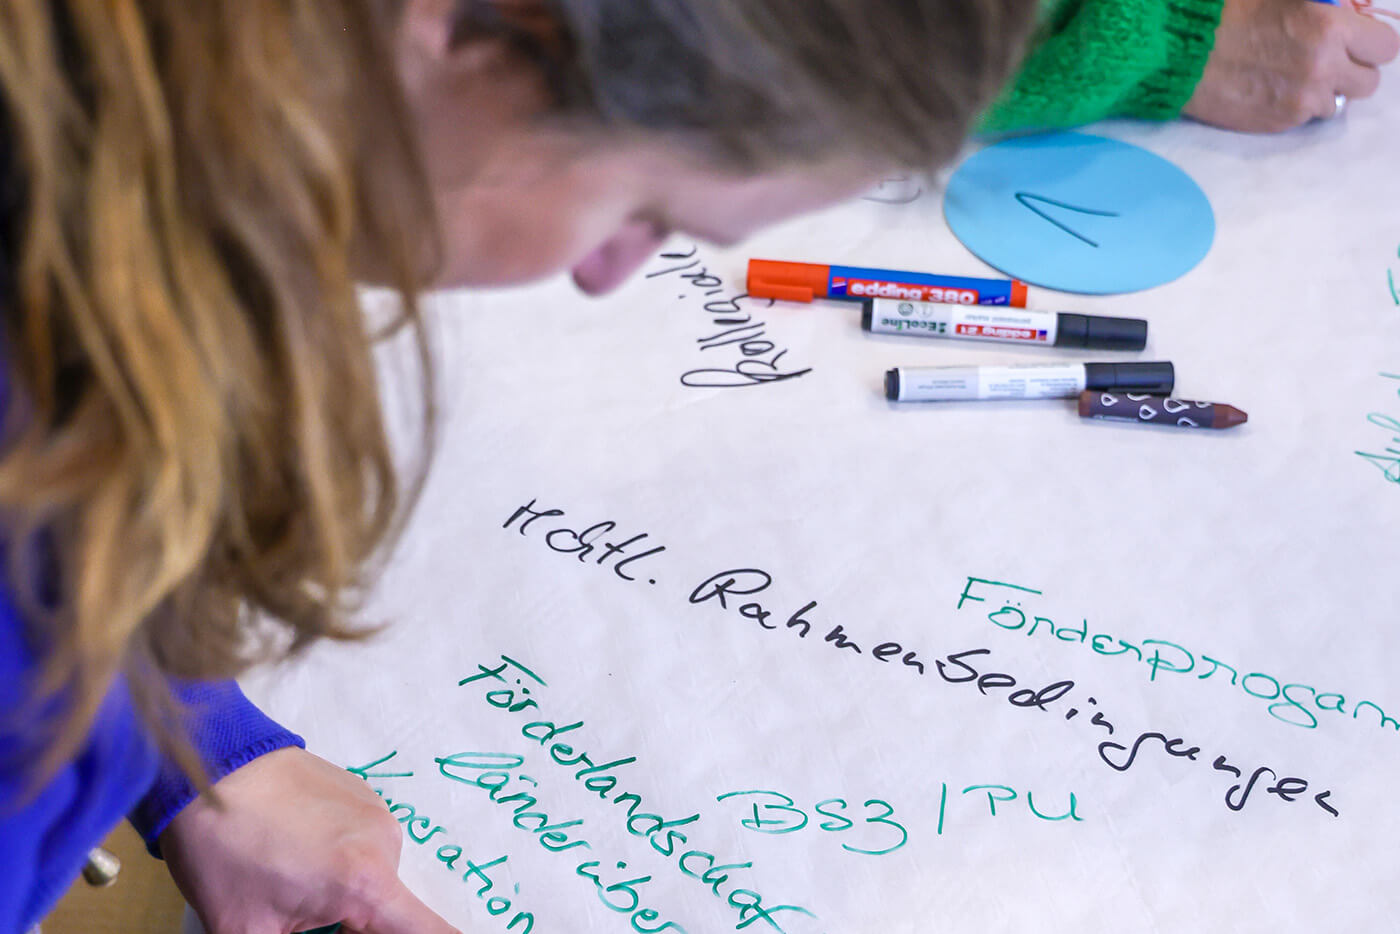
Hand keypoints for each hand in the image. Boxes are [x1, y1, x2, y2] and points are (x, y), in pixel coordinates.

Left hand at [161, 747, 460, 933]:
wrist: (208, 767)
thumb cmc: (223, 845)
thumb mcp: (246, 931)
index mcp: (364, 883)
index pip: (432, 933)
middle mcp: (385, 843)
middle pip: (393, 913)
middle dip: (360, 927)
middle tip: (307, 922)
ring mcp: (378, 814)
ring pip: (378, 880)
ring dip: (350, 896)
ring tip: (293, 884)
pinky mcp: (365, 795)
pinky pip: (367, 847)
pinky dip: (344, 863)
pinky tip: (298, 857)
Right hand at [1183, 0, 1399, 131]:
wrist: (1180, 55)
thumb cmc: (1230, 13)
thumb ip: (1324, 8)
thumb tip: (1342, 14)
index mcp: (1329, 28)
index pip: (1385, 48)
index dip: (1370, 45)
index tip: (1354, 44)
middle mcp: (1323, 67)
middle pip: (1368, 83)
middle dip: (1351, 72)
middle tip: (1327, 64)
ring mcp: (1302, 100)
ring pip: (1335, 104)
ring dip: (1320, 93)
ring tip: (1290, 79)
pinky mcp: (1279, 123)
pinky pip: (1303, 119)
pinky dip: (1293, 107)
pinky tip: (1269, 91)